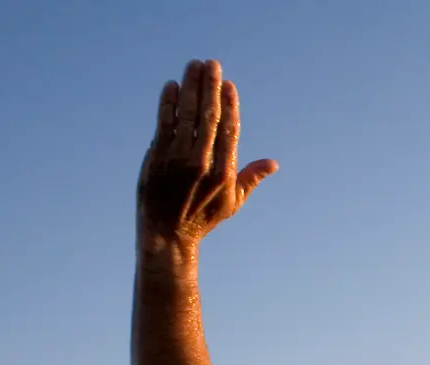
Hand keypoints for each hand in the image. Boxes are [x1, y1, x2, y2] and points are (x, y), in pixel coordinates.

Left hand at [138, 59, 275, 249]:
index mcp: (224, 172)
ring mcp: (177, 159)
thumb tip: (272, 164)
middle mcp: (202, 163)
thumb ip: (251, 178)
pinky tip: (172, 86)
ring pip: (186, 114)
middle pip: (209, 116)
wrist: (167, 234)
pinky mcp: (156, 157)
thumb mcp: (232, 202)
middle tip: (211, 64)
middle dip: (210, 86)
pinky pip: (164, 123)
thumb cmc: (202, 218)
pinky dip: (168, 103)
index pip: (229, 130)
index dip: (229, 104)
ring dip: (190, 86)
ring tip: (193, 66)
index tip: (228, 84)